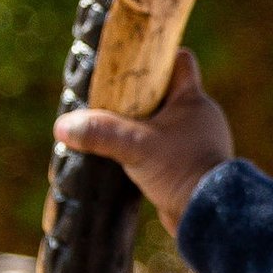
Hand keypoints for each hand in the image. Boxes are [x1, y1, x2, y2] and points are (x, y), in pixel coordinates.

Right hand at [53, 49, 231, 234]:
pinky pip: (167, 146)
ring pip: (166, 121)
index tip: (131, 62)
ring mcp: (197, 141)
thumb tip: (63, 126)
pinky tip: (131, 157)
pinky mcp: (192, 164)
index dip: (157, 57)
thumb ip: (100, 133)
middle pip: (167, 91)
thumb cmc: (181, 170)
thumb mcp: (135, 147)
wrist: (209, 215)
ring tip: (116, 130)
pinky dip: (150, 148)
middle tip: (112, 99)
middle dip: (141, 95)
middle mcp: (199, 116)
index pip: (179, 60)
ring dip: (144, 125)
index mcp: (193, 99)